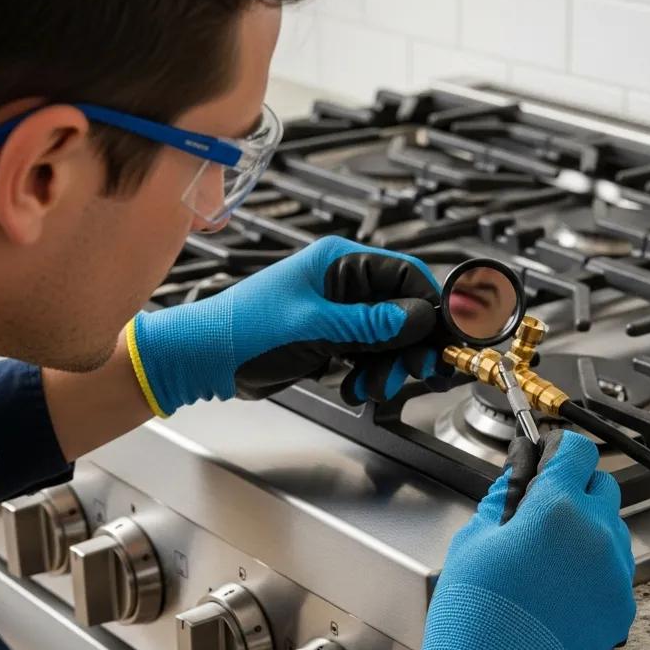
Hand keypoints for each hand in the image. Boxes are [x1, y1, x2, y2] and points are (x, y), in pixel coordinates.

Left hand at [126, 235, 442, 416]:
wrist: (204, 360)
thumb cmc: (244, 330)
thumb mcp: (315, 326)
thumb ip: (370, 322)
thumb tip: (418, 317)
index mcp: (339, 263)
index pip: (404, 274)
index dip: (429, 305)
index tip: (445, 335)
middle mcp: (342, 283)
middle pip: (401, 310)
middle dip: (409, 345)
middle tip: (414, 370)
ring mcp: (337, 312)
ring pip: (387, 338)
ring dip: (388, 365)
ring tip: (375, 384)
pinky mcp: (331, 337)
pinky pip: (367, 354)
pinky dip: (369, 373)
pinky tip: (357, 386)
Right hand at [393, 430, 635, 649]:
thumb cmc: (473, 614)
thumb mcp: (474, 539)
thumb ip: (503, 498)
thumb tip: (518, 478)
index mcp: (558, 509)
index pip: (578, 451)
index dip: (559, 452)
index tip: (548, 461)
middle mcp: (597, 535)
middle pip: (604, 486)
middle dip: (577, 488)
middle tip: (543, 511)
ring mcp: (615, 574)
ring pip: (614, 529)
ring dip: (590, 529)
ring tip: (550, 558)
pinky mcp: (621, 609)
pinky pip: (616, 571)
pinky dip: (595, 570)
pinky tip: (561, 590)